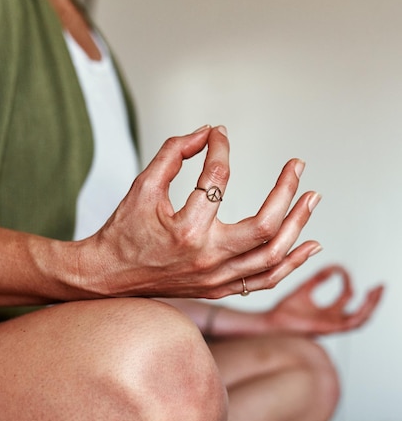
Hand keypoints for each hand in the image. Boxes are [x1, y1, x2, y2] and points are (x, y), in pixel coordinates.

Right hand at [79, 126, 321, 298]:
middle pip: (265, 225)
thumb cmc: (123, 230)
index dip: (220, 148)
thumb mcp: (143, 185)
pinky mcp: (218, 288)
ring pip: (272, 256)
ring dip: (298, 226)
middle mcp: (207, 258)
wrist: (108, 276)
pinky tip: (309, 245)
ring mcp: (216, 278)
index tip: (219, 134)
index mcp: (186, 230)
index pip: (217, 179)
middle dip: (286, 191)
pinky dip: (289, 264)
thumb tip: (207, 132)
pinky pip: (263, 281)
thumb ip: (173, 153)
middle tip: (298, 165)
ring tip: (312, 198)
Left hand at [260, 265, 383, 334]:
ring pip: (361, 319)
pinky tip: (358, 295)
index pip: (346, 297)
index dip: (346, 280)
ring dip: (371, 305)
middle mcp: (332, 321)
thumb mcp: (304, 289)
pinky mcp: (329, 330)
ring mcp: (332, 327)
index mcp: (326, 313)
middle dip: (372, 299)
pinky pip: (351, 323)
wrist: (270, 323)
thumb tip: (330, 267)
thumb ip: (317, 279)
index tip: (340, 268)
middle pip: (360, 311)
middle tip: (380, 285)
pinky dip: (358, 309)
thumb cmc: (282, 311)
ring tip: (377, 290)